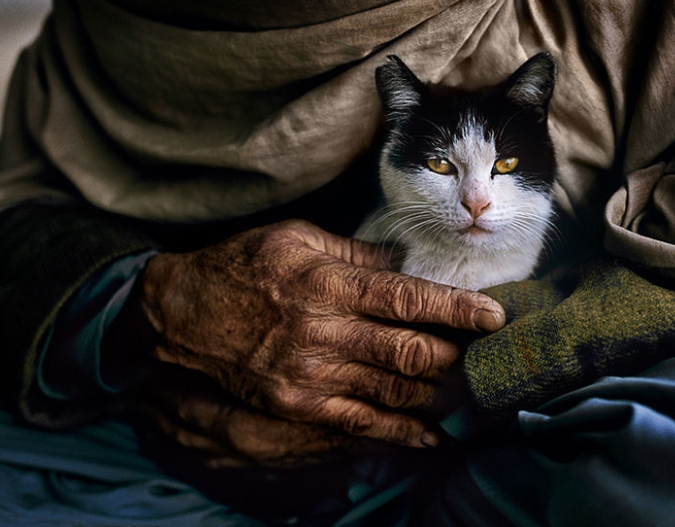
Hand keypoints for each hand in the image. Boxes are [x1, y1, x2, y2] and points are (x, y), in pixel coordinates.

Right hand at [134, 219, 504, 447]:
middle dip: (460, 356)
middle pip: (410, 351)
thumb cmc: (241, 266)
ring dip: (441, 395)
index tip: (495, 316)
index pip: (409, 298)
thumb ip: (356, 252)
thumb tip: (406, 262)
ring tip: (477, 393)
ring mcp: (311, 375)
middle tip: (493, 356)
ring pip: (394, 391)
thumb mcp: (296, 239)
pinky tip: (432, 435)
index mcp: (328, 283)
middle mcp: (324, 333)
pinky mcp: (299, 405)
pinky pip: (361, 423)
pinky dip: (402, 431)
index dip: (458, 309)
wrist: (179, 315)